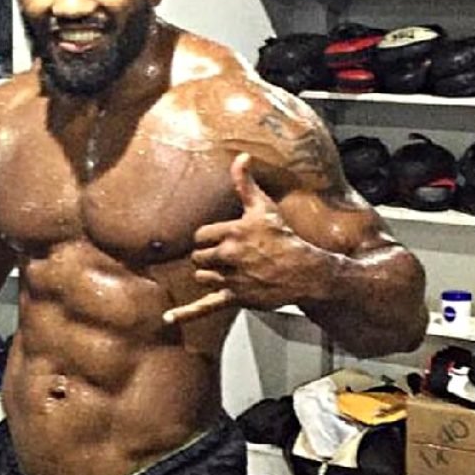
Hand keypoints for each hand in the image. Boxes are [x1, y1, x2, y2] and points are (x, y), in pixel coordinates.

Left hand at [163, 153, 325, 323]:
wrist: (305, 270)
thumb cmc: (283, 237)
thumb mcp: (264, 207)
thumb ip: (246, 182)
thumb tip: (240, 156)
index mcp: (232, 232)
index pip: (200, 236)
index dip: (208, 238)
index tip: (221, 238)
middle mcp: (229, 256)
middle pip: (198, 257)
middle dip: (207, 256)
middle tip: (225, 255)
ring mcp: (232, 278)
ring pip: (202, 277)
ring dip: (208, 274)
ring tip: (227, 270)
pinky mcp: (236, 297)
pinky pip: (206, 306)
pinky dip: (186, 313)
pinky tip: (169, 318)